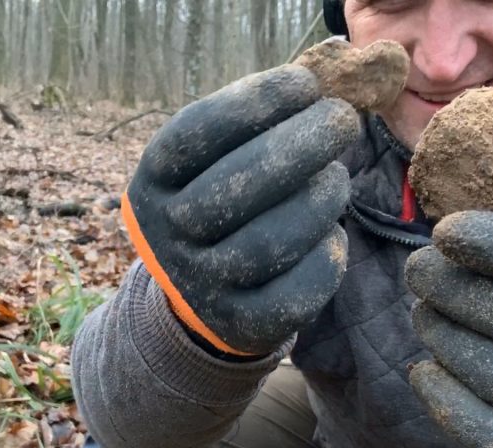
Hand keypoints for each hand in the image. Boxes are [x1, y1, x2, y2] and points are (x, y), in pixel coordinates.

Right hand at [122, 65, 358, 355]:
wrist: (198, 297)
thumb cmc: (219, 204)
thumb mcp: (213, 162)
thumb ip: (255, 125)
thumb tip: (328, 77)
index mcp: (152, 184)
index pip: (196, 135)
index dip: (255, 103)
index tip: (305, 84)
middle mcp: (167, 237)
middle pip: (236, 187)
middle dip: (302, 145)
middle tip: (341, 120)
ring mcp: (202, 286)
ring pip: (270, 242)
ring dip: (319, 200)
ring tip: (337, 177)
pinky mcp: (241, 325)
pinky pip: (296, 292)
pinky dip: (326, 256)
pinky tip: (330, 232)